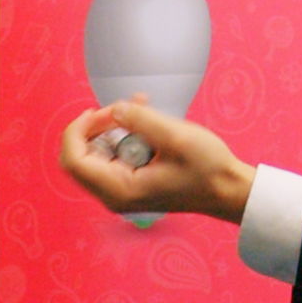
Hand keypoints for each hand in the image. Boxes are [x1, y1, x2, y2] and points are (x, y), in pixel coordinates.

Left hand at [58, 97, 254, 221]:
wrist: (228, 190)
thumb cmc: (208, 169)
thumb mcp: (178, 137)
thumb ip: (141, 120)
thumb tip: (114, 110)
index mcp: (119, 190)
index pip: (73, 160)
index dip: (79, 129)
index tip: (106, 111)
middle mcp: (113, 195)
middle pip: (79, 155)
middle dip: (98, 125)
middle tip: (126, 108)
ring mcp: (121, 190)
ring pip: (95, 152)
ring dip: (114, 126)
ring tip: (143, 108)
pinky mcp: (130, 182)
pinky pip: (113, 155)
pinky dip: (125, 135)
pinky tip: (146, 121)